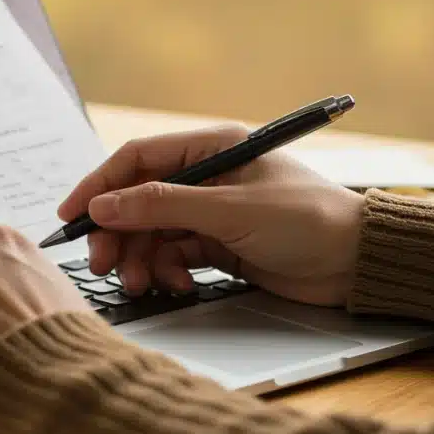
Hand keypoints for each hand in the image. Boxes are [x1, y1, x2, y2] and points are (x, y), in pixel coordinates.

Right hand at [58, 124, 365, 306]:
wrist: (361, 265)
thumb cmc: (311, 222)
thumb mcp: (231, 210)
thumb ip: (163, 205)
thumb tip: (104, 204)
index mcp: (212, 148)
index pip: (138, 159)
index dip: (99, 185)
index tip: (72, 215)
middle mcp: (207, 177)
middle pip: (138, 200)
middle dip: (118, 233)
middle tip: (102, 263)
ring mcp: (212, 213)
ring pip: (152, 233)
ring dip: (140, 259)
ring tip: (140, 283)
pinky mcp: (219, 246)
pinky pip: (174, 256)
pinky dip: (167, 272)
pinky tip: (176, 284)